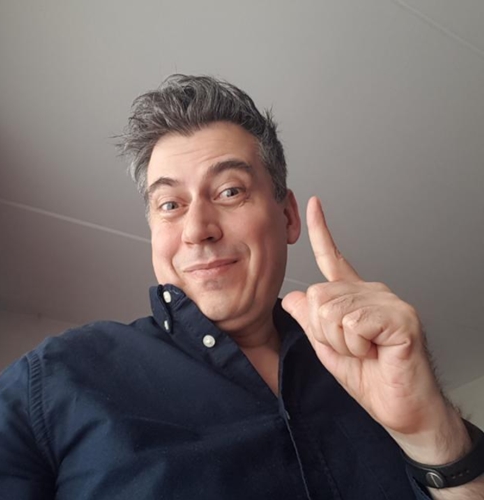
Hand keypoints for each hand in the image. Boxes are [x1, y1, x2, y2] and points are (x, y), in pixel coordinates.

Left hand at [282, 196, 447, 437]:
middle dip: (324, 332)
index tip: (312, 204)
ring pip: (332, 311)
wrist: (400, 408)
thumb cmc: (369, 377)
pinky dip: (356, 347)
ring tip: (366, 351)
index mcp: (355, 296)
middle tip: (352, 348)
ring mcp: (389, 302)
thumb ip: (310, 321)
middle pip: (318, 295)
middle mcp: (373, 291)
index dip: (321, 231)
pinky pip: (352, 324)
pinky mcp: (400, 318)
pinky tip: (377, 352)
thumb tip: (291, 297)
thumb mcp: (327, 347)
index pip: (333, 258)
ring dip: (341, 342)